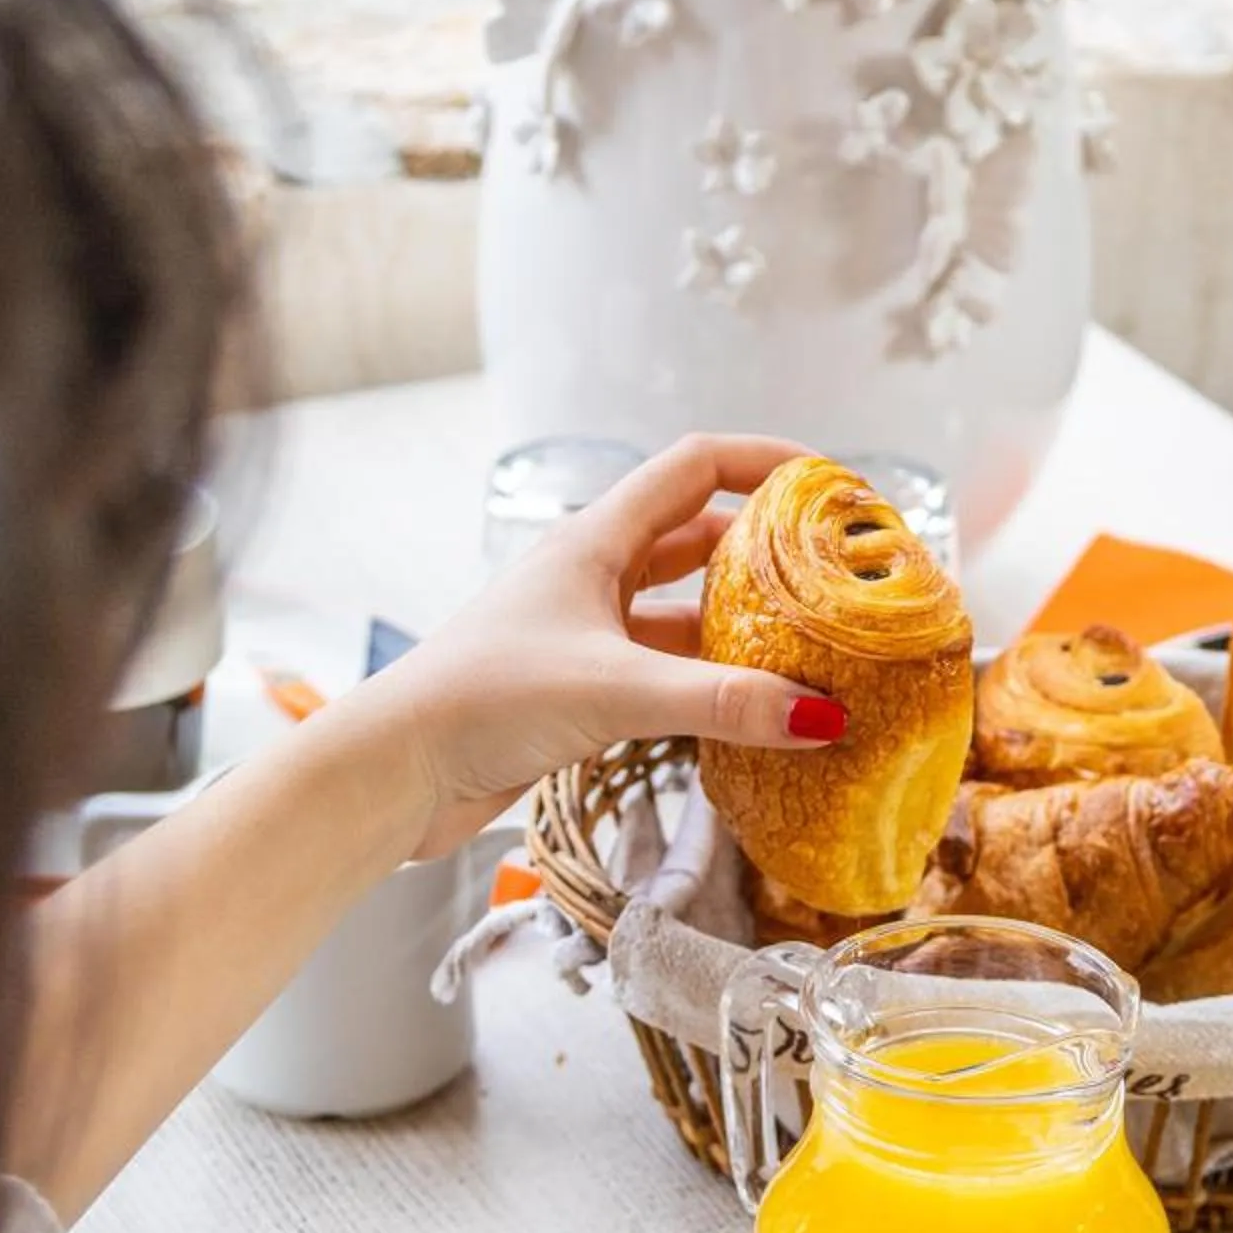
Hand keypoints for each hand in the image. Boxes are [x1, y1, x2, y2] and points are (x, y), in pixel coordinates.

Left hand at [333, 433, 847, 860]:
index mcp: (595, 540)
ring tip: (811, 647)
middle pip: (698, 538)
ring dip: (741, 624)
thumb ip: (722, 702)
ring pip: (682, 610)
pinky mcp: (577, 688)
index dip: (766, 462)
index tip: (831, 484)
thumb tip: (822, 717)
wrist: (395, 771)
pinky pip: (663, 669)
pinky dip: (709, 681)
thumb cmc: (483, 701)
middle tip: (837, 575)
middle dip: (768, 551)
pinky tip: (750, 711)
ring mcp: (584, 633)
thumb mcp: (616, 691)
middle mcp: (591, 575)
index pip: (697, 466)